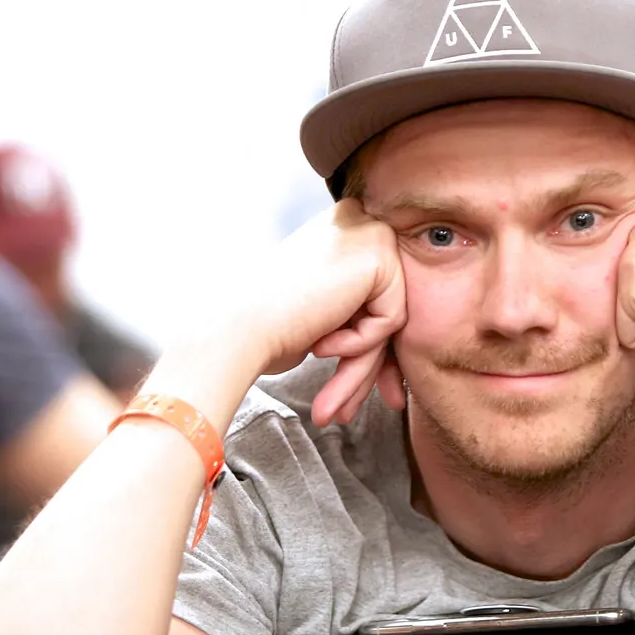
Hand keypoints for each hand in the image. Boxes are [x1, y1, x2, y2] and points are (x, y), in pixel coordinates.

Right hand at [155, 200, 406, 428]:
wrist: (238, 329)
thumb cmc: (268, 331)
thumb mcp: (323, 317)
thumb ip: (358, 317)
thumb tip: (396, 358)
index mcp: (340, 231)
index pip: (373, 298)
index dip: (363, 350)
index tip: (351, 393)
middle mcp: (357, 222)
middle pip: (384, 308)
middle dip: (366, 367)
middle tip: (344, 412)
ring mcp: (369, 233)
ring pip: (390, 319)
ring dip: (360, 367)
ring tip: (330, 403)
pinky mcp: (379, 253)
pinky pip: (392, 319)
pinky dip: (361, 343)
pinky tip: (320, 342)